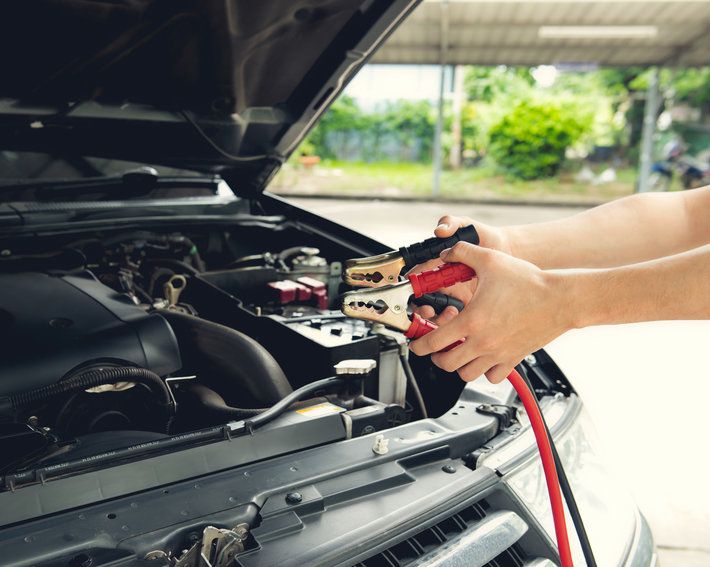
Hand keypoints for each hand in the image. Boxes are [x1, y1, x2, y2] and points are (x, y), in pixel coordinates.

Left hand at [409, 242, 572, 383]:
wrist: (561, 299)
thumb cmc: (529, 282)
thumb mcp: (490, 259)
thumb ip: (462, 253)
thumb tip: (446, 253)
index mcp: (472, 320)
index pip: (433, 342)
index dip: (418, 344)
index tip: (416, 343)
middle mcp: (483, 342)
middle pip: (446, 364)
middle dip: (436, 357)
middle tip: (436, 347)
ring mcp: (498, 354)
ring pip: (466, 374)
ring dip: (458, 365)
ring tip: (458, 351)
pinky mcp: (513, 359)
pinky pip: (492, 377)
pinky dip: (483, 371)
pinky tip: (483, 356)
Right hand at [410, 216, 510, 323]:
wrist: (509, 250)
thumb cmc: (485, 236)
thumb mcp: (467, 226)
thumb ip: (451, 223)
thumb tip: (439, 230)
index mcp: (437, 264)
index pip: (418, 277)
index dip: (413, 287)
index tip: (416, 292)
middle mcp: (443, 280)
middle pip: (423, 301)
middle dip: (422, 309)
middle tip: (429, 310)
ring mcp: (454, 294)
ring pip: (437, 313)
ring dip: (438, 318)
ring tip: (450, 315)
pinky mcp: (468, 305)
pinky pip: (456, 320)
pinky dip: (455, 323)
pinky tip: (462, 316)